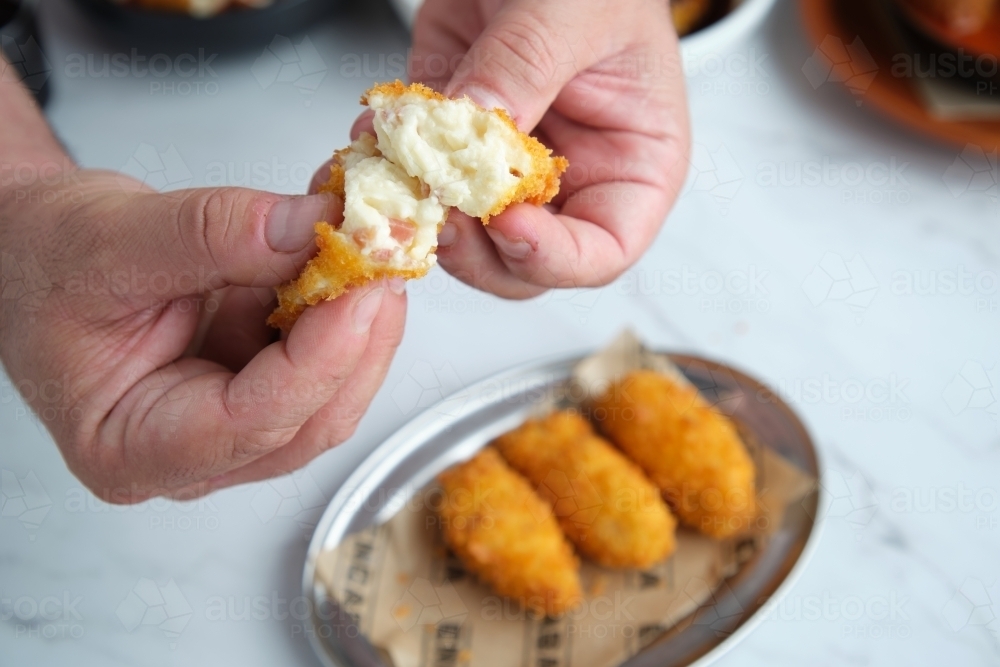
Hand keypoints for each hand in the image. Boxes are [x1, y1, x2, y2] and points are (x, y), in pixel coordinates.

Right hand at [0, 76, 405, 500]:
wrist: (42, 247)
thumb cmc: (47, 259)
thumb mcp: (113, 236)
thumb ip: (215, 233)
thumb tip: (313, 227)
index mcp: (132, 449)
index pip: (251, 423)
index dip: (319, 358)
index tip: (364, 289)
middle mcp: (193, 456)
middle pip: (307, 421)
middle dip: (357, 339)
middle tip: (385, 259)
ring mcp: (233, 427)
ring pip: (329, 395)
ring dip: (360, 322)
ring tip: (368, 249)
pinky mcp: (260, 387)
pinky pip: (324, 360)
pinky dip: (344, 307)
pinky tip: (347, 257)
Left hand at [349, 0, 689, 297]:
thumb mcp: (574, 10)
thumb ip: (526, 68)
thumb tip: (475, 127)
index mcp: (631, 164)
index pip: (603, 251)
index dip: (554, 256)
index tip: (509, 223)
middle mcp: (569, 178)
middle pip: (523, 263)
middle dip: (477, 250)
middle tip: (441, 212)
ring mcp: (505, 167)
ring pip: (463, 238)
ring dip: (423, 215)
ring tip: (401, 173)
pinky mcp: (450, 144)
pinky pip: (417, 183)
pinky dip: (390, 172)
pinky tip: (376, 140)